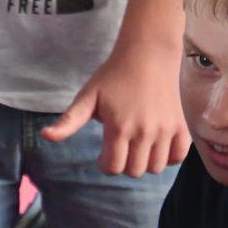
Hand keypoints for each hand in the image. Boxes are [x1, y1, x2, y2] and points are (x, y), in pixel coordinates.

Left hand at [42, 40, 190, 176]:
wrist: (147, 56)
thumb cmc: (112, 76)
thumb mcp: (87, 98)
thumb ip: (69, 121)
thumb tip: (46, 136)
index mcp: (119, 128)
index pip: (113, 168)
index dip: (105, 164)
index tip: (104, 152)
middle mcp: (144, 132)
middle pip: (134, 171)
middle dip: (123, 165)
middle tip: (119, 148)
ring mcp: (165, 130)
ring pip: (156, 168)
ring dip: (144, 162)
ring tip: (136, 146)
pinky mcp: (181, 125)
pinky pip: (178, 156)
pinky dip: (168, 157)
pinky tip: (156, 145)